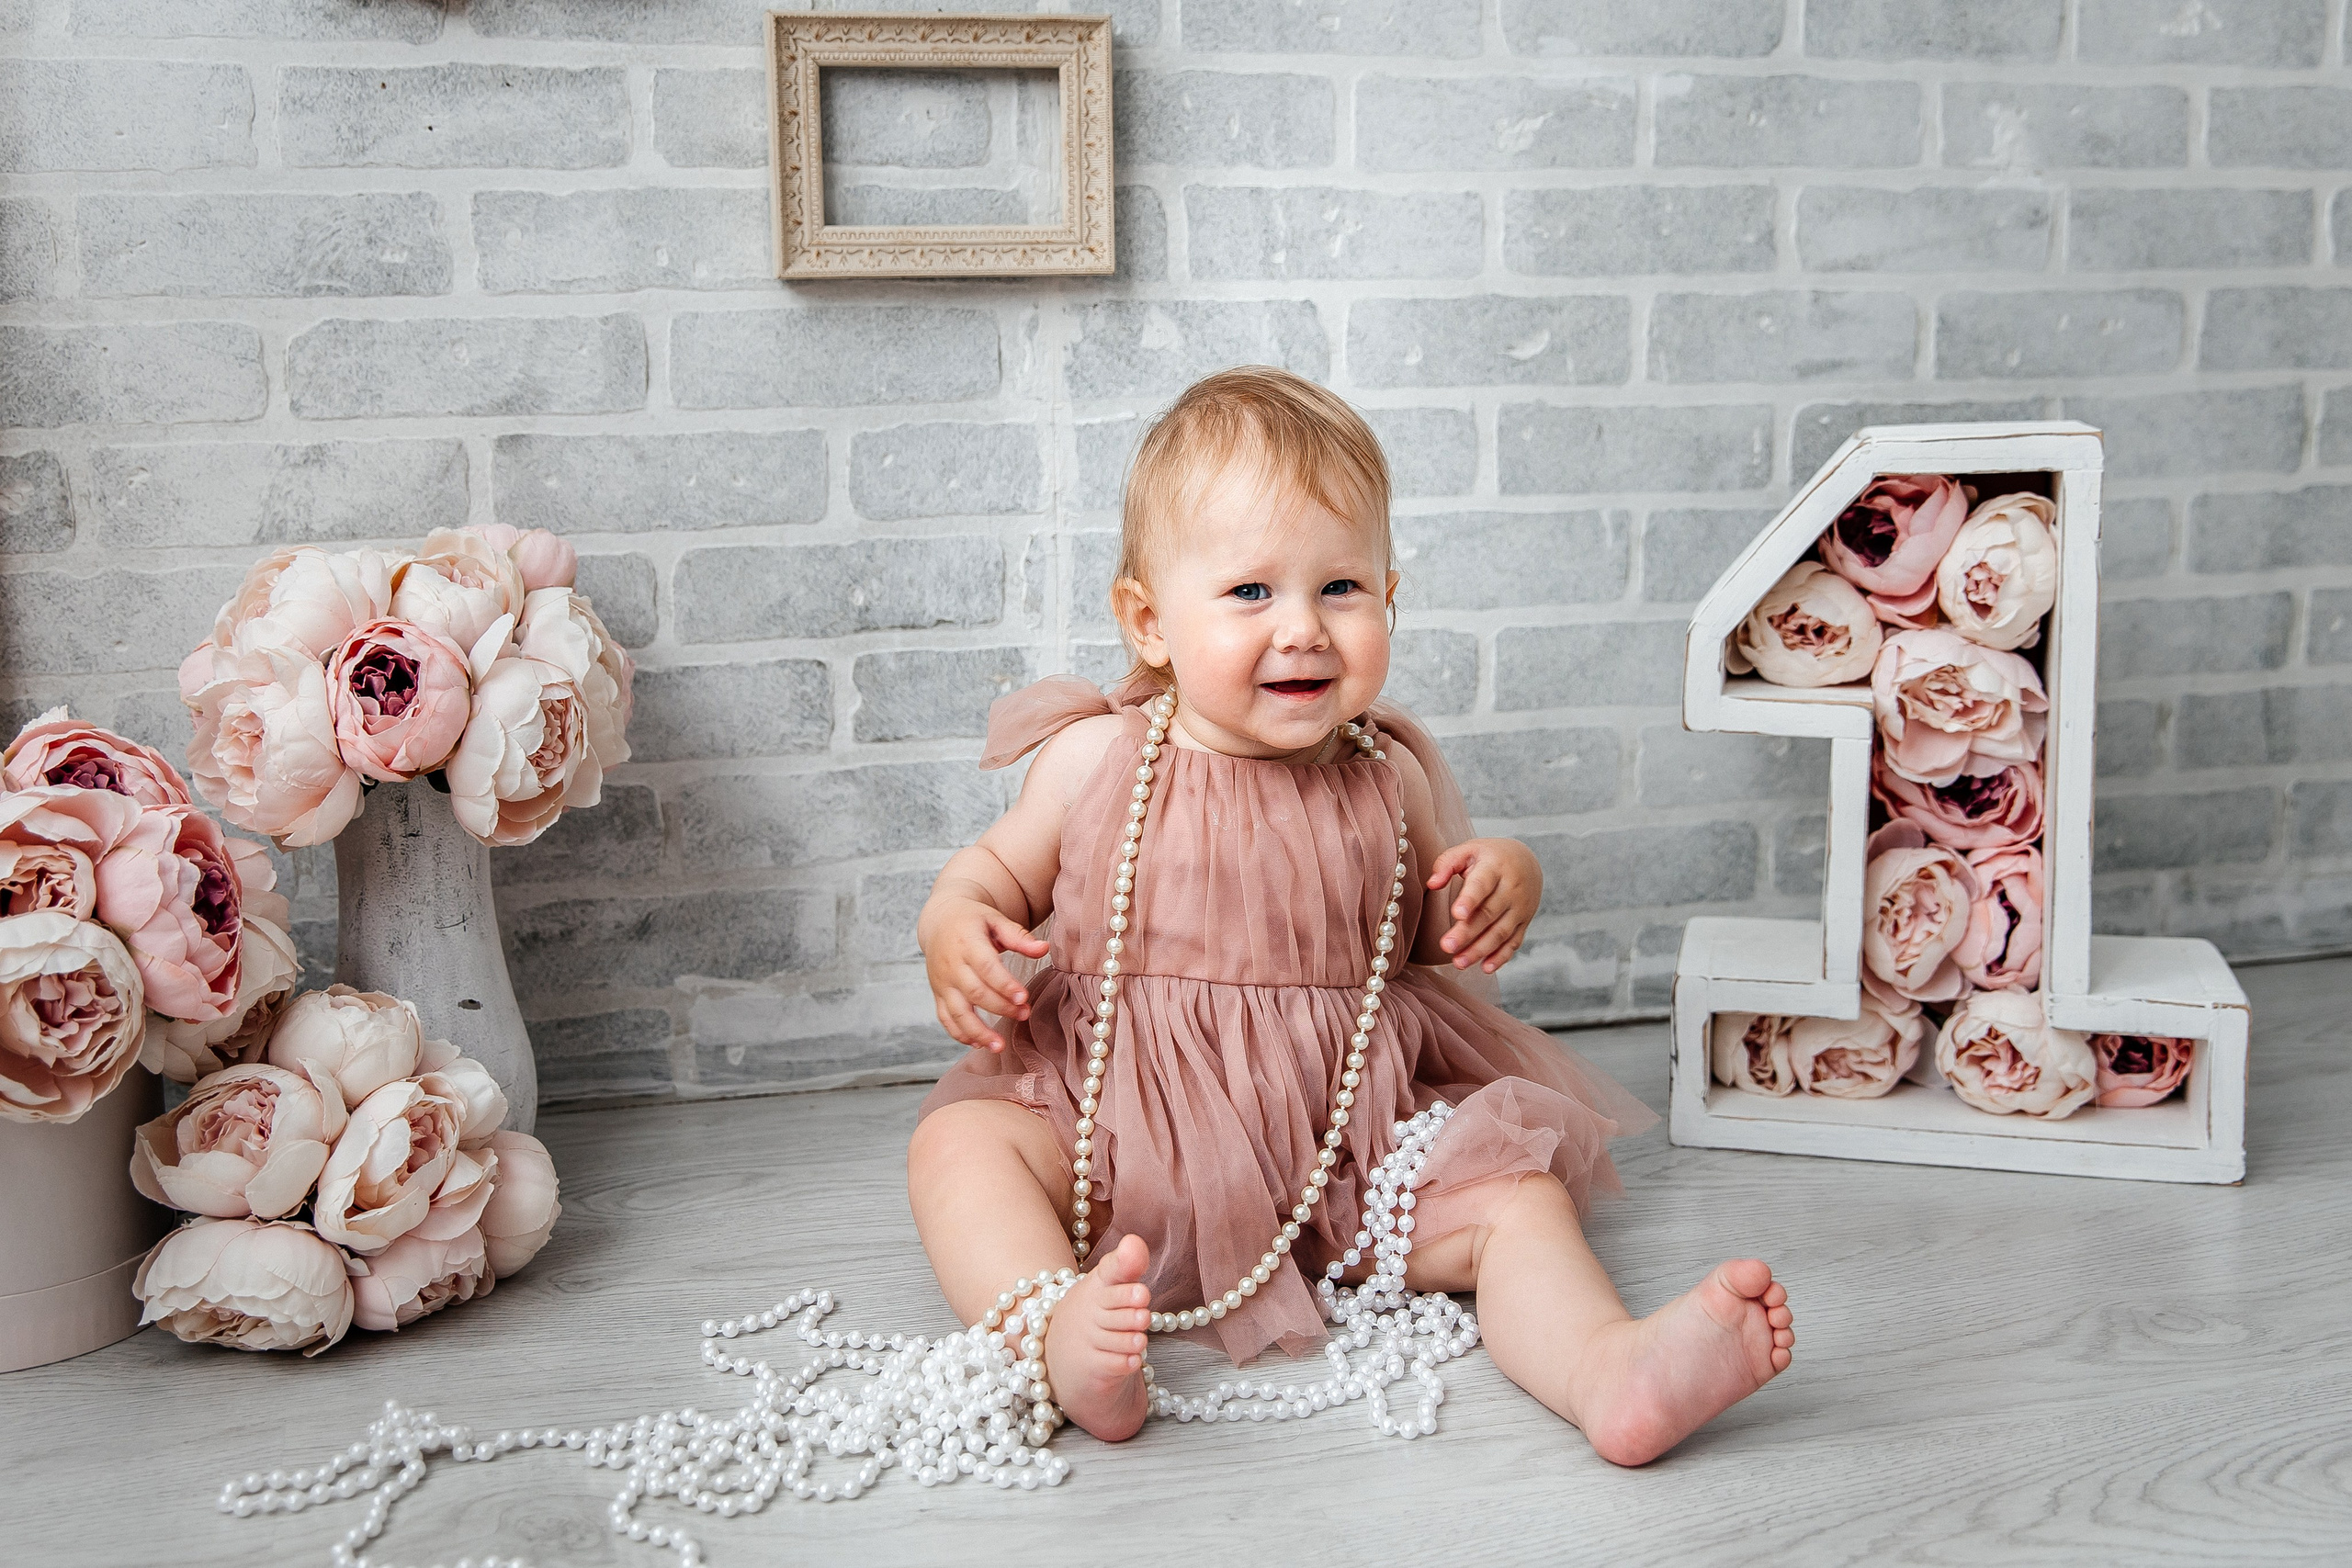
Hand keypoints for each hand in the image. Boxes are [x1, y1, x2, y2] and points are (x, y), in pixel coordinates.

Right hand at [919, 896, 1050, 1051]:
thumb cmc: (973, 920)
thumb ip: (1019, 936)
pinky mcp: (938, 994)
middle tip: (1025, 1015)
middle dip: (1001, 1008)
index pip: (986, 968)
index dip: (1005, 985)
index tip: (1024, 998)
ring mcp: (943, 983)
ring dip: (978, 1032)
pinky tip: (977, 1044)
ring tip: (999, 1046)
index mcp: (967, 943)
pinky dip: (959, 1033)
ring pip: (958, 1012)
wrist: (940, 920)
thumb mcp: (995, 920)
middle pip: (975, 992)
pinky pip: (945, 1018)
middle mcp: (952, 965)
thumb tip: (1044, 948)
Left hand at [1424, 838, 1540, 973]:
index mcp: (1495, 867)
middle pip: (1489, 914)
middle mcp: (1511, 889)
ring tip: (1458, 963)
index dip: (1470, 899)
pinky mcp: (1524, 922)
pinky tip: (1485, 968)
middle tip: (1446, 946)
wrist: (1527, 861)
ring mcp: (1520, 908)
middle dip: (1467, 932)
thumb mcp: (1469, 850)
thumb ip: (1446, 863)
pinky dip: (1501, 957)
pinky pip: (1514, 942)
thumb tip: (1432, 884)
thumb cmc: (1489, 856)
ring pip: (1501, 932)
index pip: (1482, 884)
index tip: (1457, 913)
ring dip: (1480, 950)